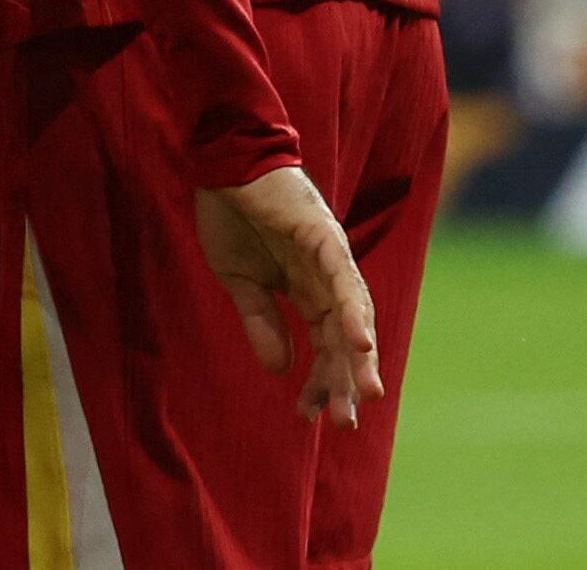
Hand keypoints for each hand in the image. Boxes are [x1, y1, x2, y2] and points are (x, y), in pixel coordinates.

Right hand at [194, 166, 382, 426]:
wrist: (222, 162)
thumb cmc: (231, 213)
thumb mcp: (239, 279)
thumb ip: (261, 320)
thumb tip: (281, 370)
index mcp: (308, 291)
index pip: (324, 347)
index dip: (319, 382)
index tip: (308, 417)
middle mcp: (328, 281)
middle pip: (345, 342)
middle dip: (344, 382)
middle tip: (344, 423)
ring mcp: (330, 260)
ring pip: (353, 318)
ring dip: (360, 357)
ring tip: (364, 395)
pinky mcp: (323, 239)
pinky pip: (344, 282)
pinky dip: (354, 312)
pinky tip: (359, 344)